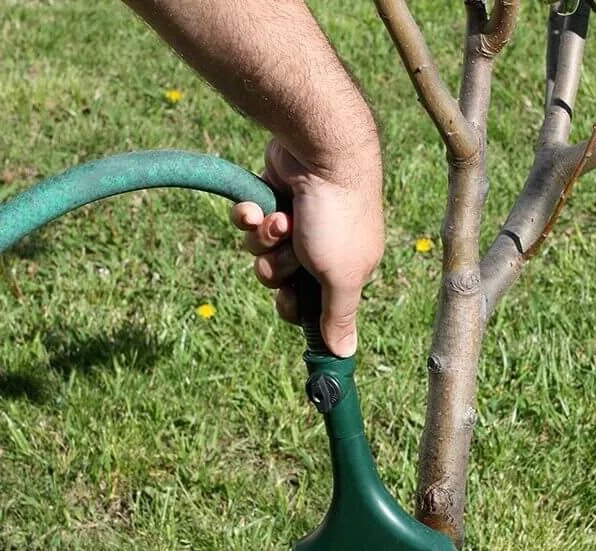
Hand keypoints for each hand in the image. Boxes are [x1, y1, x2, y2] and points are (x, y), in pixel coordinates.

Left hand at [231, 140, 383, 356]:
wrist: (320, 150)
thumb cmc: (337, 217)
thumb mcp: (341, 276)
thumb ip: (339, 317)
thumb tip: (344, 355)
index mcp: (345, 268)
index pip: (310, 304)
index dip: (293, 305)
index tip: (289, 298)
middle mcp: (323, 245)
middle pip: (281, 279)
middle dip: (276, 267)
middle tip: (287, 252)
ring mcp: (298, 220)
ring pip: (262, 250)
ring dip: (264, 238)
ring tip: (278, 219)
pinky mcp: (274, 194)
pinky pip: (250, 219)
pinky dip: (250, 214)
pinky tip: (257, 203)